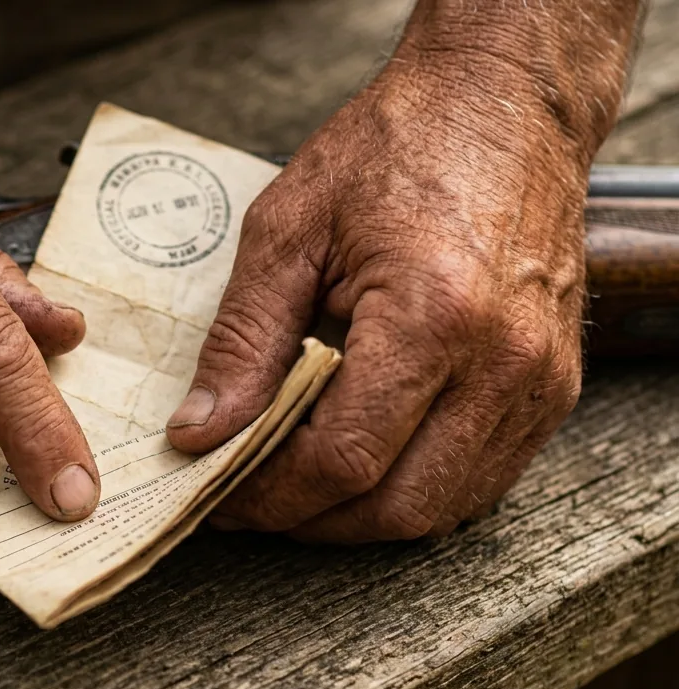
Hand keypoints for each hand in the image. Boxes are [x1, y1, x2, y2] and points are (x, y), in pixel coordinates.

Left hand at [166, 57, 592, 541]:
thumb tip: (200, 432)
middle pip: (396, 507)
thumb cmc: (395, 149)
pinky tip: (362, 459)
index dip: (269, 493)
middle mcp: (502, 361)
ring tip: (295, 480)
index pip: (342, 459)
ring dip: (359, 514)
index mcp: (433, 315)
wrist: (502, 104)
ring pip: (442, 508)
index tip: (217, 490)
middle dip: (308, 520)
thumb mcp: (289, 230)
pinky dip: (412, 488)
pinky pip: (480, 479)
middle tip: (248, 496)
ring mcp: (540, 380)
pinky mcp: (553, 386)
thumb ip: (242, 341)